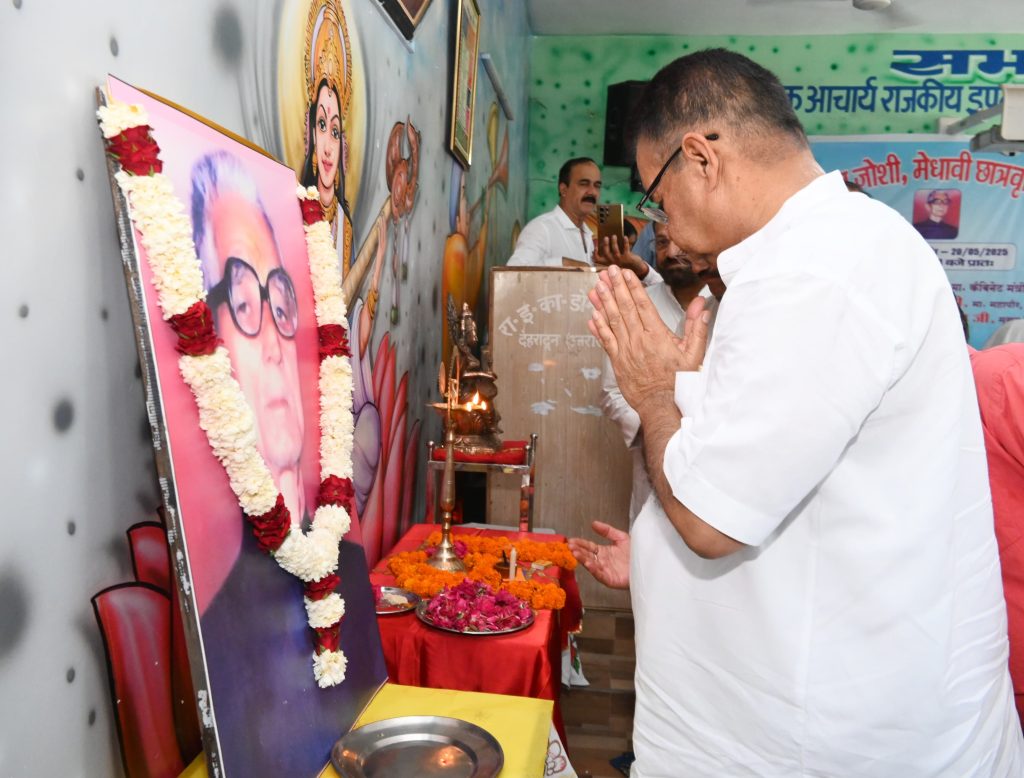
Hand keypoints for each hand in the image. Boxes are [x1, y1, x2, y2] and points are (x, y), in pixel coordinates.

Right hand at [568, 521, 629, 588]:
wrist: (648, 564)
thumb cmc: (635, 553)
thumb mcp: (621, 538)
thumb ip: (608, 531)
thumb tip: (593, 523)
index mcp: (603, 552)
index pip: (589, 546)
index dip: (580, 543)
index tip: (571, 540)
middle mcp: (602, 561)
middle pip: (587, 555)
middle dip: (578, 551)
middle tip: (570, 546)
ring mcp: (605, 571)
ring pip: (591, 565)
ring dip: (582, 559)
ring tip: (575, 553)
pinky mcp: (610, 579)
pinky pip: (600, 574)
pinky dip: (594, 570)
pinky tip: (588, 564)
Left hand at [588, 266, 710, 410]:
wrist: (661, 405)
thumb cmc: (678, 381)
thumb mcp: (694, 353)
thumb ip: (697, 327)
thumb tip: (701, 305)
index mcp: (657, 335)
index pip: (642, 305)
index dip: (632, 287)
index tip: (625, 273)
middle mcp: (639, 340)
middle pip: (624, 308)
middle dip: (615, 287)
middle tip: (608, 271)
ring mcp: (626, 350)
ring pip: (612, 321)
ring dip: (603, 302)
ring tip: (596, 286)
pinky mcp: (617, 362)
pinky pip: (605, 340)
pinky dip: (598, 327)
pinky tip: (592, 314)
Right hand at [594, 236, 648, 278]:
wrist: (636, 268)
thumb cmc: (623, 261)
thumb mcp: (614, 259)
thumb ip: (609, 252)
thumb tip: (606, 240)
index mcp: (607, 262)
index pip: (598, 260)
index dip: (595, 254)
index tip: (595, 247)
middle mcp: (612, 262)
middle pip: (606, 253)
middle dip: (605, 244)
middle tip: (606, 237)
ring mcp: (620, 260)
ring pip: (615, 250)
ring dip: (614, 242)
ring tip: (614, 236)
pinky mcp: (627, 257)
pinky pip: (626, 248)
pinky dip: (625, 242)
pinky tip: (625, 237)